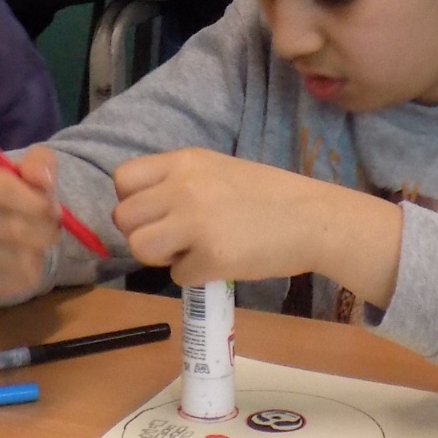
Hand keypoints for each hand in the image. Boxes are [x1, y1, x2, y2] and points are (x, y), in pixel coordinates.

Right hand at [0, 148, 61, 299]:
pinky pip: (15, 282)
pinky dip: (30, 273)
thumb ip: (40, 164)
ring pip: (19, 259)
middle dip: (46, 229)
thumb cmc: (10, 192)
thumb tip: (43, 178)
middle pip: (15, 229)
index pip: (0, 189)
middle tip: (53, 226)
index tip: (54, 208)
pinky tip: (23, 259)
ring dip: (39, 251)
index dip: (35, 201)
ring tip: (35, 241)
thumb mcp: (25, 169)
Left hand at [112, 148, 402, 302]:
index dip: (132, 202)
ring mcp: (194, 223)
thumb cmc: (267, 195)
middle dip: (143, 233)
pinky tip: (220, 263)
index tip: (154, 213)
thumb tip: (144, 209)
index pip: (123, 180)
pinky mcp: (210, 257)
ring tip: (190, 252)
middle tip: (173, 239)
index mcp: (184, 161)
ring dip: (161, 257)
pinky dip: (195, 275)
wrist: (314, 218)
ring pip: (140, 248)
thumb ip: (178, 182)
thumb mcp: (216, 170)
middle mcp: (182, 187)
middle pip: (124, 218)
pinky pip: (177, 276)